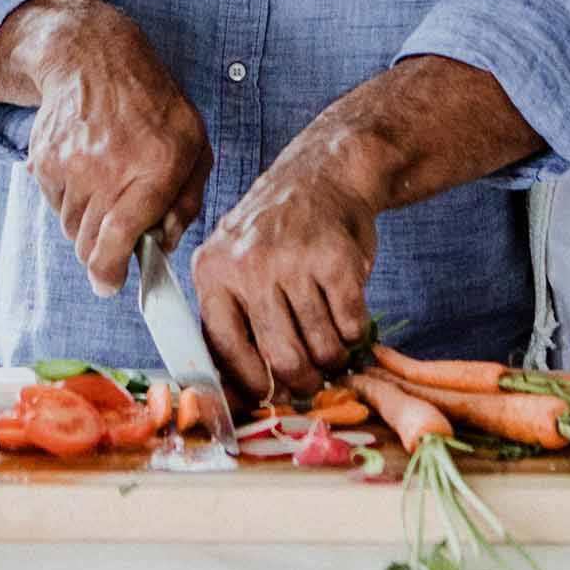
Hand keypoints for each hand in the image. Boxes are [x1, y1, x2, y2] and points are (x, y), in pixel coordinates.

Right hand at [7, 0, 213, 296]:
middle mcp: (111, 166)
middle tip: (116, 230)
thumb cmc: (153, 105)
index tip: (110, 283)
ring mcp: (72, 164)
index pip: (119, 238)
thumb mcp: (194, 143)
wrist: (94, 58)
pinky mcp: (45, 161)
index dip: (110, 273)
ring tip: (105, 184)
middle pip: (89, 246)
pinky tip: (86, 167)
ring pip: (70, 229)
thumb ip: (186, 201)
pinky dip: (69, 199)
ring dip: (86, 223)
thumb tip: (163, 246)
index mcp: (158, 165)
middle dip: (102, 251)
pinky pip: (54, 205)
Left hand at [193, 148, 376, 401]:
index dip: (253, 385)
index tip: (271, 395)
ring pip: (321, 346)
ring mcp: (294, 260)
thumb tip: (238, 396)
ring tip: (333, 346)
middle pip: (281, 358)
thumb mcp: (236, 261)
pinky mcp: (336, 259)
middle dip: (304, 382)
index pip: (225, 351)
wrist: (325, 172)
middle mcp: (249, 265)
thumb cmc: (278, 230)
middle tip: (313, 381)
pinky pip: (352, 325)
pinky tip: (349, 315)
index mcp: (213, 270)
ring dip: (334, 357)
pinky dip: (356, 332)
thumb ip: (232, 319)